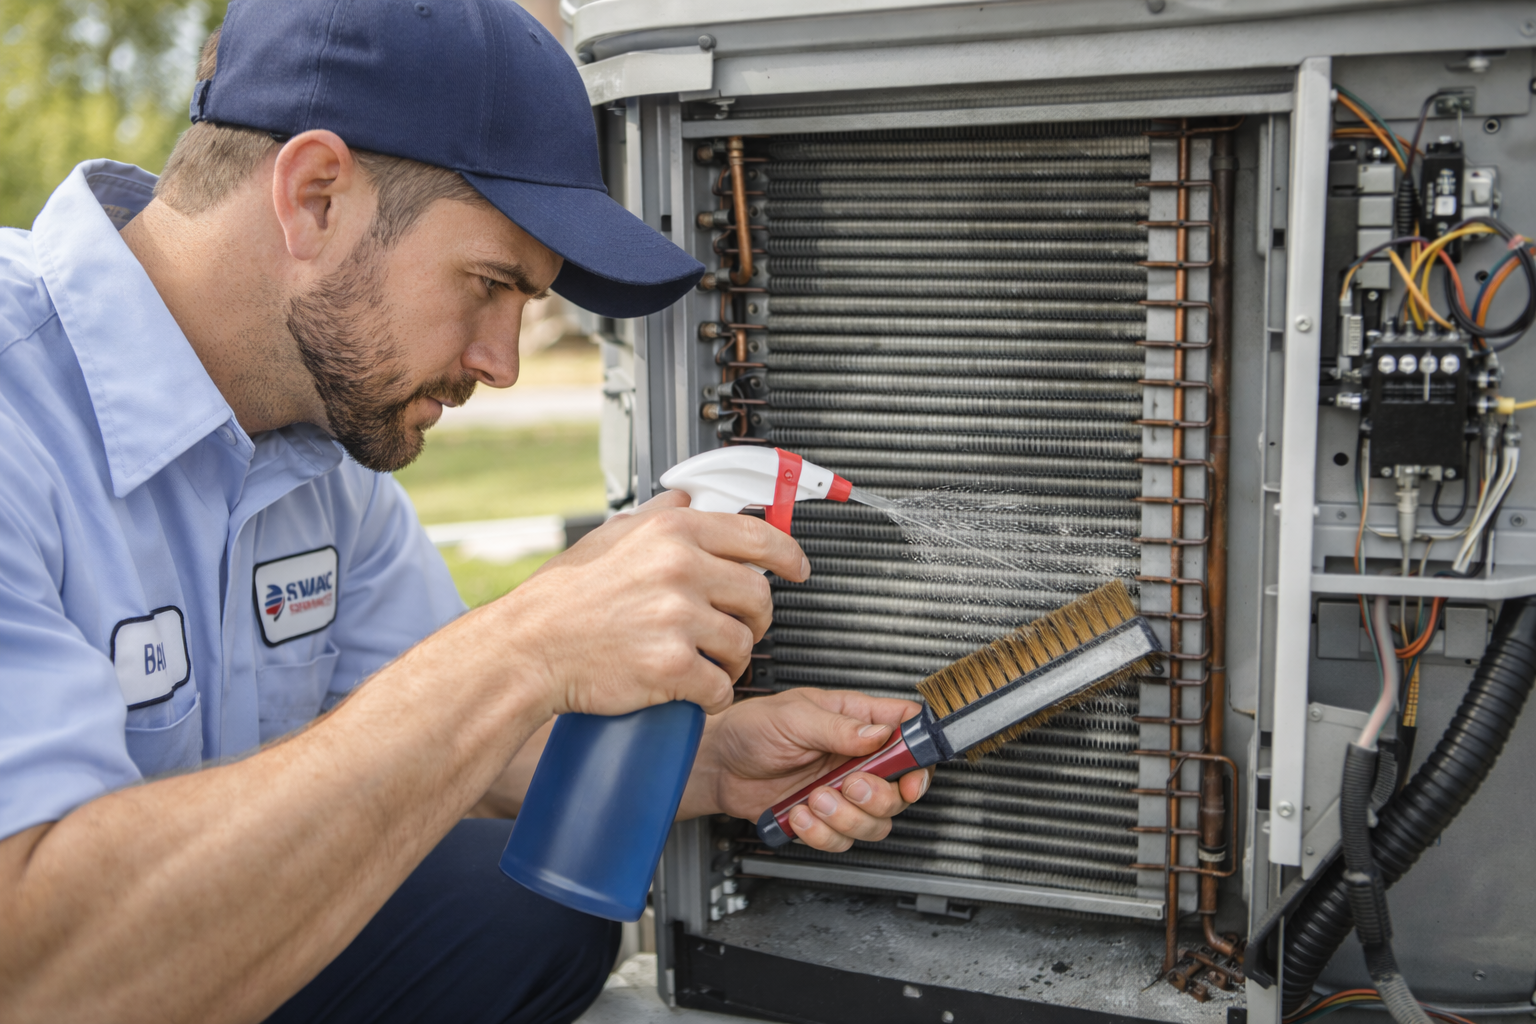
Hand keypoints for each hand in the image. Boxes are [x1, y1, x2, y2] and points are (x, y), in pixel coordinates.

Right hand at [486, 491, 807, 719]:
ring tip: (704, 663)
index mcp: (671, 532)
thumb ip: (656, 516)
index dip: (787, 555)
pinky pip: (721, 686)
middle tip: (736, 630)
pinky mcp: (672, 666)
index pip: (757, 535)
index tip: (797, 568)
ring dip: (732, 661)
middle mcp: (680, 568)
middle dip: (755, 619)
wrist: (527, 650)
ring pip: (744, 644)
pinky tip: (690, 689)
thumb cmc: (563, 599)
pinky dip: (712, 695)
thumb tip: (688, 499)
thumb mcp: (609, 536)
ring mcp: (678, 618)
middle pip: (759, 595)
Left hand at [681, 689, 932, 851]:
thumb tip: (880, 733)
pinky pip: (842, 840)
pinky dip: (821, 833)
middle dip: (878, 796)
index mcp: (858, 721)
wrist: (718, 764)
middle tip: (848, 784)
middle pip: (900, 790)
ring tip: (814, 799)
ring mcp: (842, 791)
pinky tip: (799, 813)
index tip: (910, 775)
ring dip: (847, 818)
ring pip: (876, 822)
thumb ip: (839, 728)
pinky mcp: (824, 818)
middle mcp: (857, 758)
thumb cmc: (753, 727)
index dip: (920, 757)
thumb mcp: (795, 716)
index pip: (909, 734)